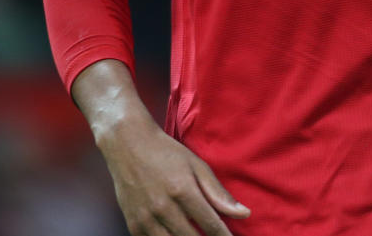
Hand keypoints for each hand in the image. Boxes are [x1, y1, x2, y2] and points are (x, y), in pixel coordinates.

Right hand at [97, 112, 250, 235]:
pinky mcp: (133, 224)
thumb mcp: (196, 166)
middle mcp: (163, 208)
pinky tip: (175, 234)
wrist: (128, 144)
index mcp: (183, 191)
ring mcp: (145, 218)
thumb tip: (244, 214)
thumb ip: (218, 193)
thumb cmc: (166, 153)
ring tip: (196, 234)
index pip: (210, 225)